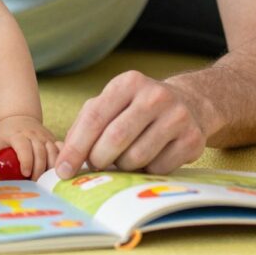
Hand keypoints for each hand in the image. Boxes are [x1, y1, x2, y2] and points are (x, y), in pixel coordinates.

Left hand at [0, 116, 58, 179]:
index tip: (25, 173)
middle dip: (38, 169)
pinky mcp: (53, 140)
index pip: (24, 147)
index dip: (26, 160)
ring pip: (53, 151)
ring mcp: (45, 136)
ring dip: (50, 168)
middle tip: (34, 182)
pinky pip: (61, 150)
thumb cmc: (5, 135)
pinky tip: (58, 171)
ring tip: (45, 180)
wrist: (19, 118)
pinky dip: (61, 160)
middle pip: (40, 152)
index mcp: (17, 134)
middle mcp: (33, 134)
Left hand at [55, 71, 207, 178]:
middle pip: (115, 139)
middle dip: (99, 159)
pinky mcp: (192, 139)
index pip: (94, 118)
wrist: (190, 104)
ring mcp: (177, 116)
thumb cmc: (137, 109)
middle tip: (97, 165)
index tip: (63, 170)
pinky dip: (146, 171)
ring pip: (136, 157)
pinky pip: (158, 169)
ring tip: (125, 157)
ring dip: (123, 166)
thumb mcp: (111, 104)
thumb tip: (64, 159)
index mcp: (128, 83)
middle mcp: (154, 95)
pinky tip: (150, 158)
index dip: (76, 147)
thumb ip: (84, 126)